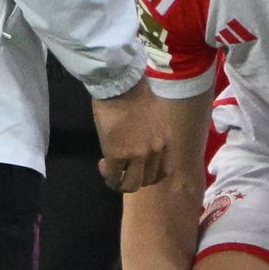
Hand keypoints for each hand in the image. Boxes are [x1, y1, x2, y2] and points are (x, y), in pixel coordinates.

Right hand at [91, 78, 170, 193]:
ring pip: (131, 184)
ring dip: (120, 183)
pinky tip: (103, 165)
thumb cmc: (135, 94)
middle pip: (148, 180)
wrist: (121, 85)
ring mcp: (137, 154)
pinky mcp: (118, 155)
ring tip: (111, 172)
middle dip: (135, 179)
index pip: (165, 171)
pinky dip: (108, 176)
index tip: (140, 170)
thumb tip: (141, 145)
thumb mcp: (155, 118)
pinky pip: (113, 176)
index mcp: (166, 139)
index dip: (151, 176)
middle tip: (123, 171)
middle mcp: (155, 150)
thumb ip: (152, 135)